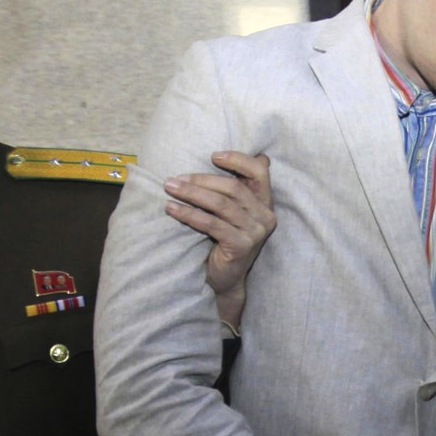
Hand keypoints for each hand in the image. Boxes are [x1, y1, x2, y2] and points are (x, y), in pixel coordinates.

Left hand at [163, 152, 274, 328]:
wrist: (225, 280)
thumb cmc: (225, 240)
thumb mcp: (233, 212)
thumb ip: (233, 189)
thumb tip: (220, 156)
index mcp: (266, 203)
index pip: (260, 171)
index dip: (238, 159)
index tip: (213, 156)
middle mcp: (265, 216)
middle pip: (233, 188)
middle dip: (201, 179)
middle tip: (175, 178)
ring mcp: (255, 233)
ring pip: (221, 204)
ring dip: (191, 194)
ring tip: (170, 188)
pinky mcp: (241, 246)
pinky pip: (211, 224)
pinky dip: (189, 214)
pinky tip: (172, 209)